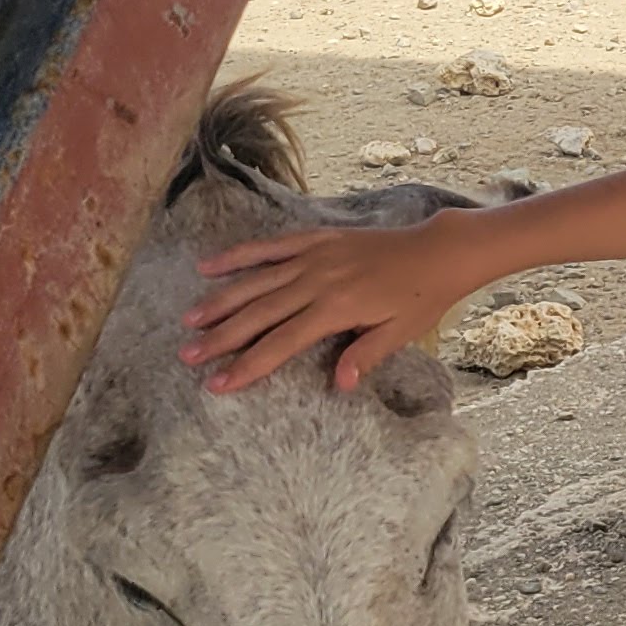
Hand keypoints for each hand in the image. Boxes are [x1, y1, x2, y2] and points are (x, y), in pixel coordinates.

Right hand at [181, 218, 473, 392]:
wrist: (437, 251)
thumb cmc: (421, 298)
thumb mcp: (400, 333)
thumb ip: (365, 355)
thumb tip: (339, 386)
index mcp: (338, 308)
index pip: (282, 342)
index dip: (249, 364)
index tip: (219, 383)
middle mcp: (318, 280)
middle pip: (260, 312)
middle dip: (222, 336)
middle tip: (188, 356)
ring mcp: (313, 256)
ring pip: (256, 280)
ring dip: (220, 300)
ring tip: (190, 321)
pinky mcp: (314, 239)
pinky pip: (270, 247)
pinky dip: (238, 255)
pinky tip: (208, 266)